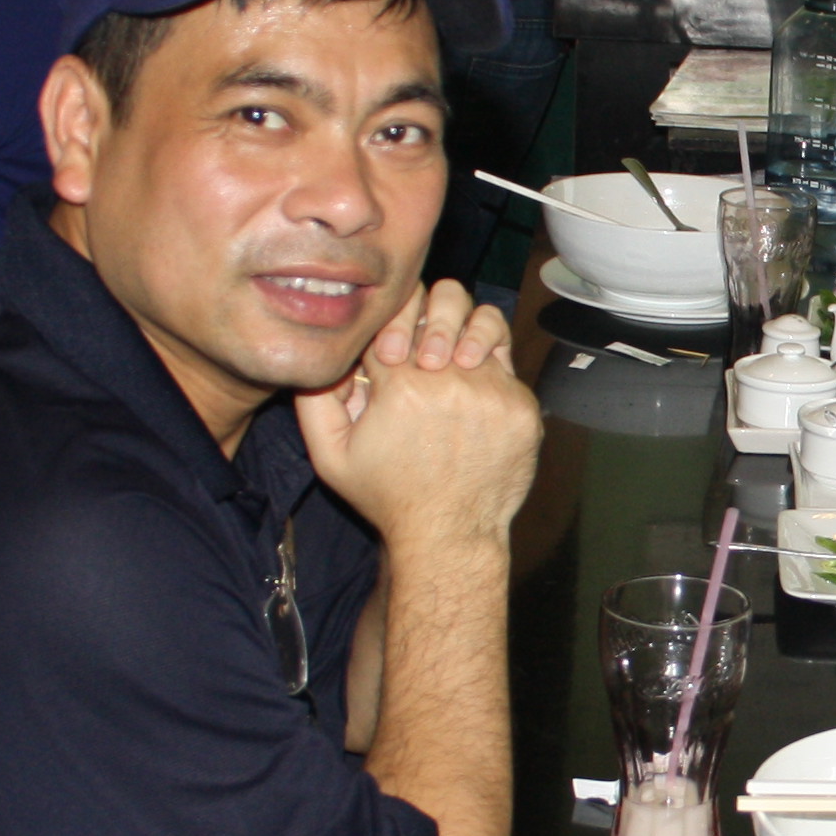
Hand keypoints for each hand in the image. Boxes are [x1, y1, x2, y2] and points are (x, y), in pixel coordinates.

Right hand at [299, 280, 540, 550]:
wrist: (447, 534)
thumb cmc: (387, 495)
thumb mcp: (330, 454)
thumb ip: (315, 398)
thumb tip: (327, 354)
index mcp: (400, 386)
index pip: (394, 315)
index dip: (389, 326)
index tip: (388, 353)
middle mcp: (449, 381)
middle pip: (445, 301)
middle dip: (432, 314)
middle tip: (425, 351)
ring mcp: (492, 392)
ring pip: (484, 320)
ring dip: (466, 329)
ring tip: (455, 356)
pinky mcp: (520, 406)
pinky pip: (509, 362)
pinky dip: (490, 365)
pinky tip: (473, 389)